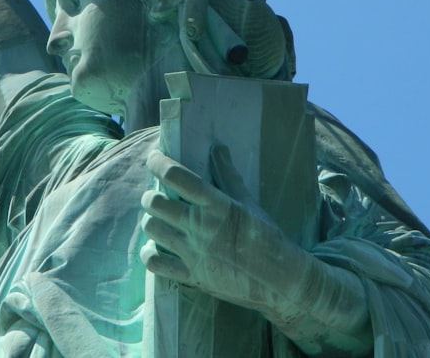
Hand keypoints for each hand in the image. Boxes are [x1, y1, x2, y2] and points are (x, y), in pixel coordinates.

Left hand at [141, 147, 371, 353]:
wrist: (280, 281)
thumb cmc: (267, 237)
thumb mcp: (249, 203)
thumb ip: (229, 175)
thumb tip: (218, 148)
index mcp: (216, 205)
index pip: (176, 176)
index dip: (158, 163)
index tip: (154, 158)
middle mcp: (200, 227)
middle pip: (156, 203)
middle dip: (152, 195)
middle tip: (158, 194)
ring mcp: (193, 253)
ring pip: (152, 228)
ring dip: (152, 220)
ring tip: (160, 219)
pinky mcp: (191, 276)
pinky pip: (154, 263)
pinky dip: (149, 253)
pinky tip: (156, 246)